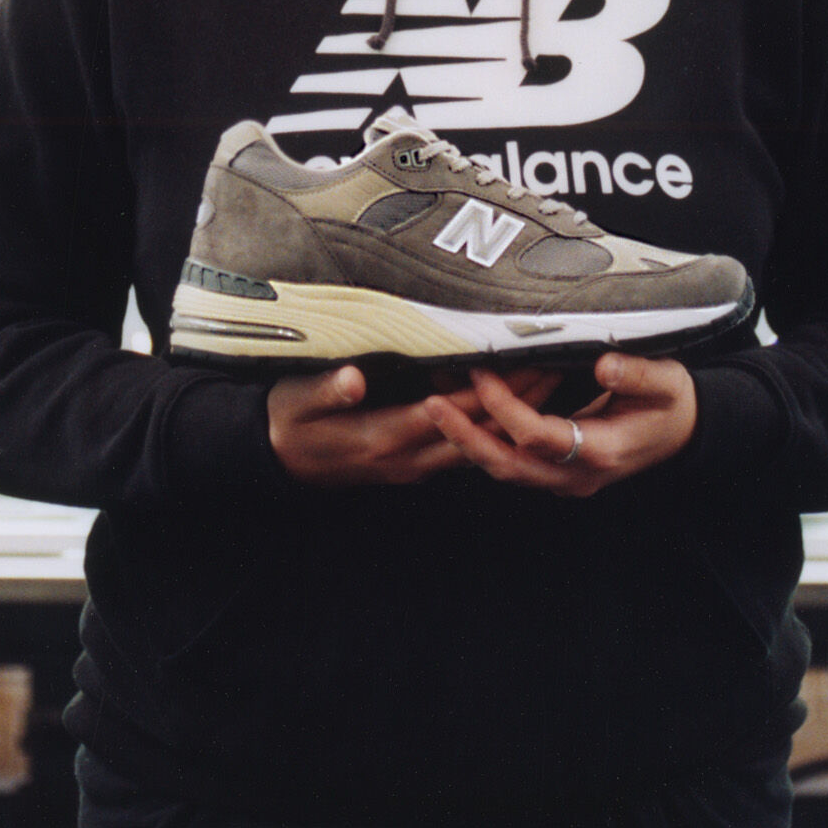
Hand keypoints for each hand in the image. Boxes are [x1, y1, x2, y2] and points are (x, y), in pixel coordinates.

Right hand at [268, 365, 559, 486]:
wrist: (274, 459)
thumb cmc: (288, 422)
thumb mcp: (297, 402)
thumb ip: (328, 391)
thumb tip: (352, 379)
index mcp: (384, 437)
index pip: (449, 412)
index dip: (487, 390)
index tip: (518, 362)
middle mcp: (407, 458)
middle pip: (477, 433)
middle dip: (518, 403)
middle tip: (554, 367)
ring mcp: (413, 464)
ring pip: (477, 444)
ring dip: (512, 417)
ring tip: (546, 383)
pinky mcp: (413, 462)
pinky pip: (463, 448)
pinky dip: (491, 428)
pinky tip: (512, 407)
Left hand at [422, 352, 696, 496]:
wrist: (685, 432)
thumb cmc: (673, 402)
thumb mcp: (668, 382)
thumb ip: (637, 375)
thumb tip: (605, 366)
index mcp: (602, 451)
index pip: (539, 436)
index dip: (506, 408)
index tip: (482, 374)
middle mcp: (578, 474)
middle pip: (509, 465)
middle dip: (466, 438)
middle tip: (431, 407)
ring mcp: (567, 479)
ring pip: (507, 470)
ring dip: (469, 442)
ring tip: (436, 408)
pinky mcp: (559, 473)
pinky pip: (514, 464)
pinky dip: (486, 442)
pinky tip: (464, 416)